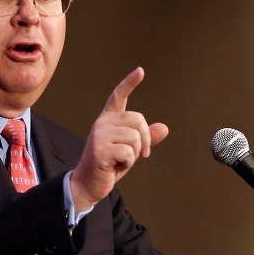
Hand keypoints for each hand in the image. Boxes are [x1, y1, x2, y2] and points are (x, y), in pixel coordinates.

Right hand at [70, 67, 168, 212]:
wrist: (89, 184)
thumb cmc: (109, 165)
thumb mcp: (130, 150)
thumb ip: (146, 138)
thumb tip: (164, 128)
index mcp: (108, 119)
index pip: (119, 96)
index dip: (129, 83)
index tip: (140, 71)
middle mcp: (102, 122)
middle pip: (138, 120)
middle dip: (145, 140)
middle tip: (138, 155)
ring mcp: (99, 135)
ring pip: (135, 138)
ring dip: (134, 155)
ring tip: (120, 160)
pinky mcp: (100, 149)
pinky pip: (129, 153)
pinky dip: (128, 164)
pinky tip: (115, 166)